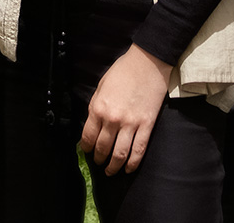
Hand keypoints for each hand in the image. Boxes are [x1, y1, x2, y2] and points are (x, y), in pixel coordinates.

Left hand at [80, 45, 171, 174]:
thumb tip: (92, 125)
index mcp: (99, 108)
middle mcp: (113, 119)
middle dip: (99, 159)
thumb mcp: (102, 86)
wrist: (147, 63)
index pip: (88, 136)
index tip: (87, 151)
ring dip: (114, 166)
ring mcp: (131, 124)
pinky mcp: (146, 125)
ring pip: (120, 154)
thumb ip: (96, 106)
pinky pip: (138, 150)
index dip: (86, 148)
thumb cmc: (123, 71)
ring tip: (111, 171)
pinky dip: (133, 163)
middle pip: (103, 148)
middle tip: (99, 162)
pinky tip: (129, 168)